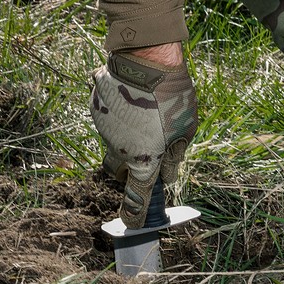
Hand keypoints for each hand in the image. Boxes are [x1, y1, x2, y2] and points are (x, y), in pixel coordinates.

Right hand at [91, 50, 196, 227]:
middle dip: (129, 169)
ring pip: (113, 143)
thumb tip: (168, 174)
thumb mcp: (186, 131)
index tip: (131, 224)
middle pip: (118, 171)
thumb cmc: (173, 98)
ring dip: (126, 136)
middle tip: (147, 151)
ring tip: (145, 110)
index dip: (134, 215)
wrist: (147, 60)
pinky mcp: (96, 110)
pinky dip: (117, 115)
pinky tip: (133, 96)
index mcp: (143, 161)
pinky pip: (107, 119)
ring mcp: (104, 130)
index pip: (135, 199)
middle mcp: (119, 151)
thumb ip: (175, 157)